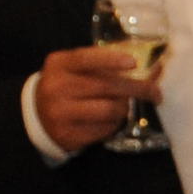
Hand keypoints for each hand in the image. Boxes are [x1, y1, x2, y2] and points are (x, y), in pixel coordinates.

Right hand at [33, 44, 155, 151]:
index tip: (133, 62)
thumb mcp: (75, 68)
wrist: (37, 114)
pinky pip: (104, 129)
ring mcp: (61, 113)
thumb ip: (104, 65)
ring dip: (126, 108)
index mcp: (59, 64)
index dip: (111, 60)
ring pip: (109, 110)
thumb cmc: (66, 85)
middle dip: (137, 89)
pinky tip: (113, 119)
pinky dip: (115, 124)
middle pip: (105, 86)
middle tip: (155, 92)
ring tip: (128, 106)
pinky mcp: (68, 134)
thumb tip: (153, 69)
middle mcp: (57, 87)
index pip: (86, 59)